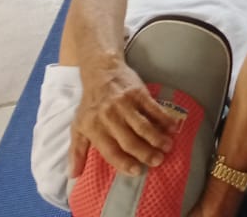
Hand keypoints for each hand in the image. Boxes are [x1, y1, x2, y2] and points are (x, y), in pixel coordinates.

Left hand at [71, 61, 180, 177]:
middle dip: (145, 153)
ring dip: (157, 138)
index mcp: (94, 128)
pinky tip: (172, 128)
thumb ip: (77, 151)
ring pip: (143, 126)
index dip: (124, 163)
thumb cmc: (90, 103)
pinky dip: (164, 119)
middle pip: (129, 140)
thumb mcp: (78, 126)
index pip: (110, 151)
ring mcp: (125, 104)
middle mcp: (109, 118)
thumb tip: (73, 175)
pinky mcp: (138, 93)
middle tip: (158, 161)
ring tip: (167, 147)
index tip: (137, 171)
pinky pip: (153, 109)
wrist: (102, 72)